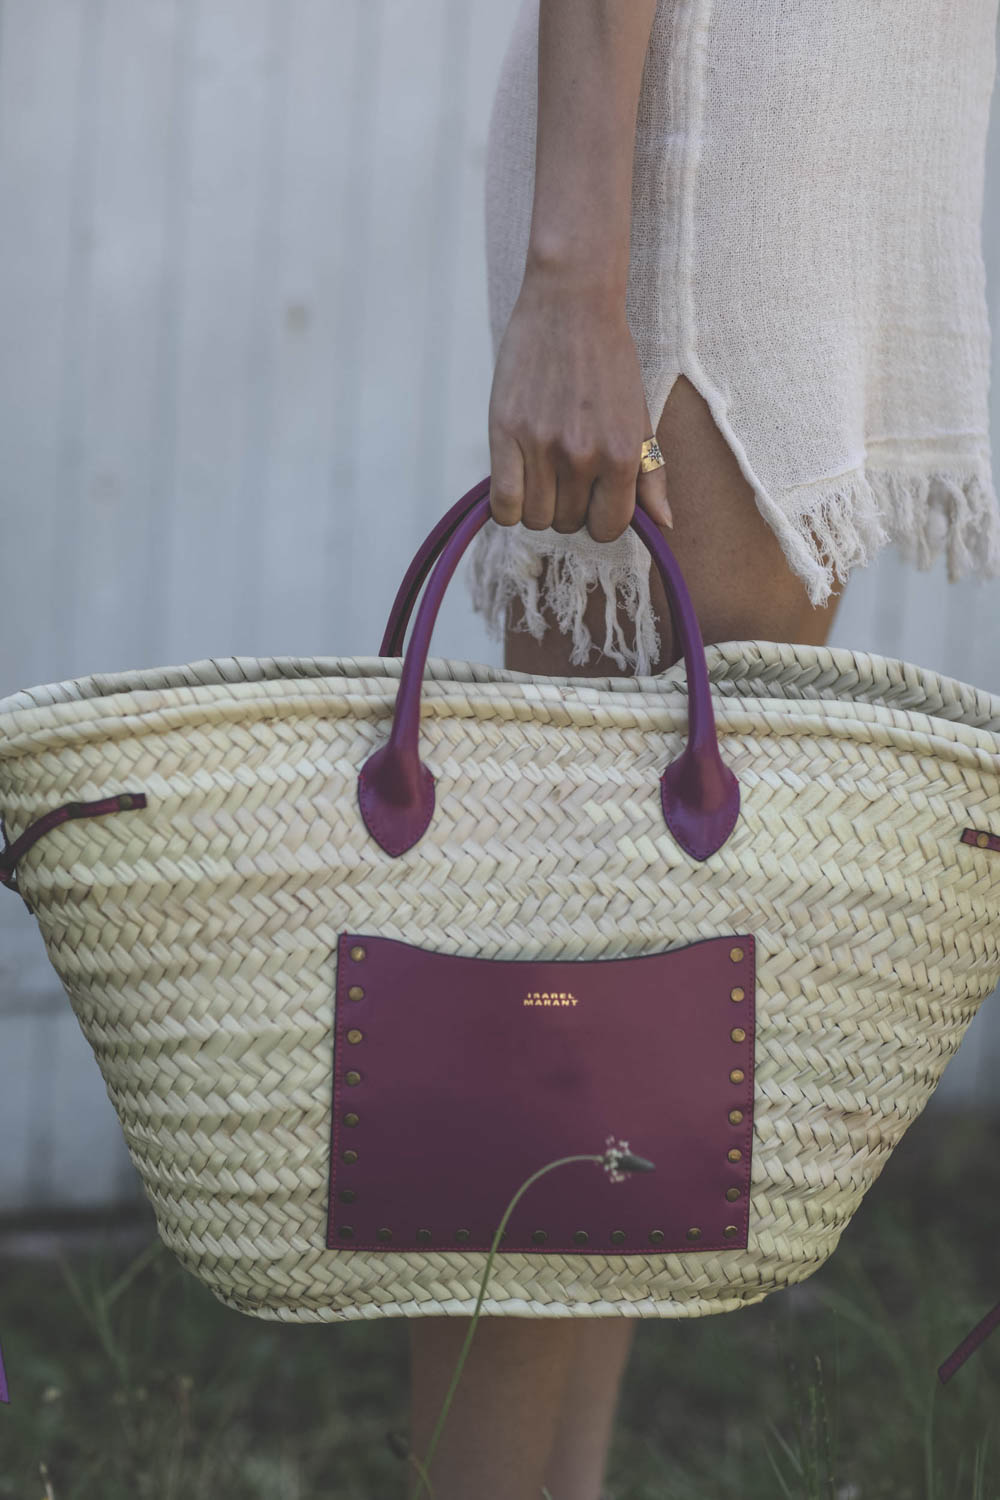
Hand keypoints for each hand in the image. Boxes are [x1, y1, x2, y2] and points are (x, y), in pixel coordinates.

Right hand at [487, 265, 672, 537]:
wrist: (571, 302)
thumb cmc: (609, 360)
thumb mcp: (639, 418)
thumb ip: (651, 475)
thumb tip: (664, 525)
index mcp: (621, 455)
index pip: (608, 529)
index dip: (599, 519)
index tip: (592, 499)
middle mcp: (582, 456)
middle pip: (568, 524)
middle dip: (568, 507)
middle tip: (566, 474)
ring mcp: (541, 445)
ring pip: (535, 519)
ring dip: (538, 505)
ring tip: (542, 473)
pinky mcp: (505, 432)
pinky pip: (503, 504)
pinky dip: (508, 507)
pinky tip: (517, 482)